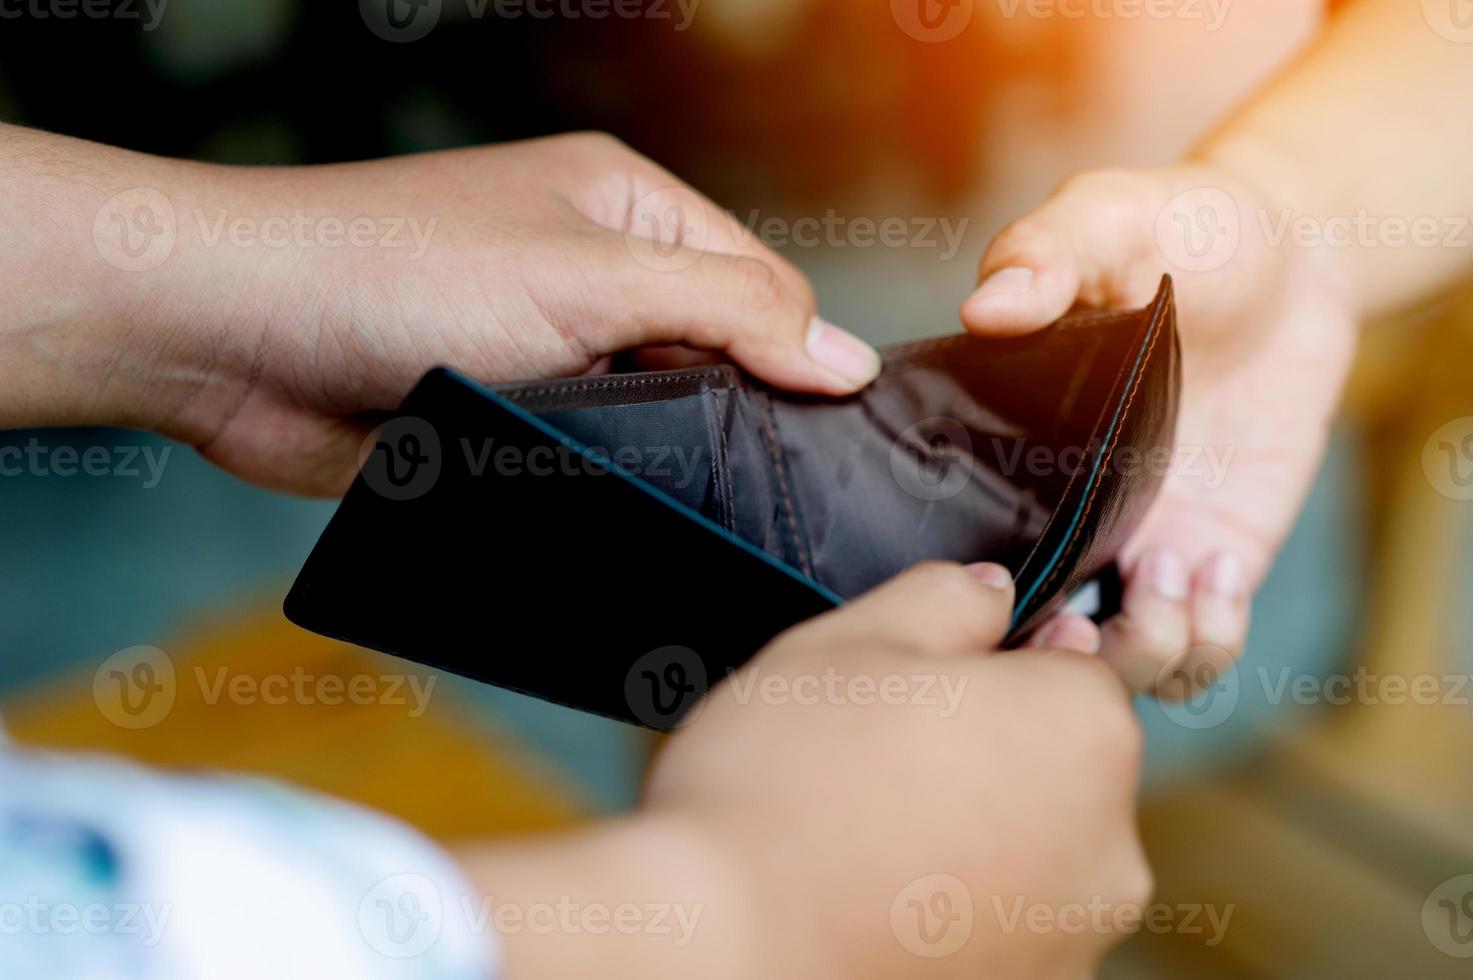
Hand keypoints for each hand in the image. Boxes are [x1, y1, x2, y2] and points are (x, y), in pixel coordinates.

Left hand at [5, 127, 879, 494]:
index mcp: (627, 207)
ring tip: (679, 500)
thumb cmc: (399, 272)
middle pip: (713, 352)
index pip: (761, 282)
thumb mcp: (592, 279)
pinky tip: (618, 514)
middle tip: (750, 480)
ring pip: (654, 417)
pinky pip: (589, 461)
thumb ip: (729, 313)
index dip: (794, 351)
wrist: (236, 338)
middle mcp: (592, 273)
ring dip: (661, 455)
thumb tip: (848, 361)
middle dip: (728, 410)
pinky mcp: (504, 421)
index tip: (815, 427)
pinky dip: (606, 486)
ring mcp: (547, 350)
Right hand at [460, 564, 1149, 978]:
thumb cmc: (781, 787)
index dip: (997, 664)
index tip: (926, 682)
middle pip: (1058, 769)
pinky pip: (998, 927)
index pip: (1078, 670)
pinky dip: (951, 913)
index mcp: (1085, 732)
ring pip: (1030, 855)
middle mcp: (1108, 848)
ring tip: (861, 832)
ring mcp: (1070, 941)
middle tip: (880, 751)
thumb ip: (946, 599)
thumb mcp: (850, 641)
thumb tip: (994, 592)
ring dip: (970, 836)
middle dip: (987, 752)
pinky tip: (866, 895)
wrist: (719, 949)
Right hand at [962, 163, 1357, 693]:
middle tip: (1088, 613)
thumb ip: (1044, 255)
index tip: (1009, 587)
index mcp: (1009, 450)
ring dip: (1143, 651)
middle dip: (1061, 656)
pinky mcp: (1217, 556)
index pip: (958, 557)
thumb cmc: (1178, 226)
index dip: (975, 605)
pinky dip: (1209, 640)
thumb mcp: (1104, 218)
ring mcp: (1140, 542)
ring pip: (1117, 665)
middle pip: (1033, 641)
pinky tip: (1218, 568)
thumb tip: (986, 308)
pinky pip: (1202, 650)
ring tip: (1171, 573)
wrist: (1289, 249)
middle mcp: (1064, 512)